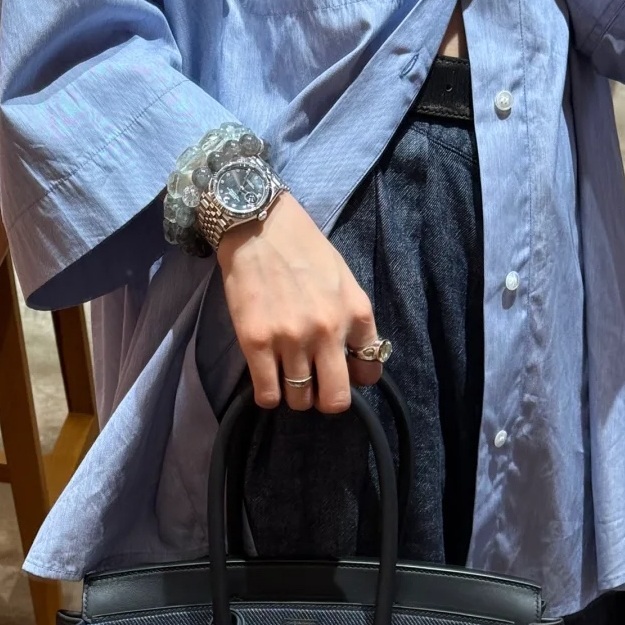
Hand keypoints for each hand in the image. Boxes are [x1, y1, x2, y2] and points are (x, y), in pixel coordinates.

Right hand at [216, 191, 383, 412]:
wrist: (258, 225)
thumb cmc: (304, 250)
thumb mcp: (345, 280)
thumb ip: (354, 321)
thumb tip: (356, 364)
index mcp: (356, 314)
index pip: (368, 372)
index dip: (354, 378)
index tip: (340, 371)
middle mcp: (327, 330)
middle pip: (335, 400)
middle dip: (325, 399)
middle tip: (313, 387)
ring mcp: (290, 338)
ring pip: (299, 400)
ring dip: (294, 395)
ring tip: (286, 375)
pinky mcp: (256, 342)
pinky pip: (268, 395)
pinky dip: (268, 395)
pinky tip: (267, 379)